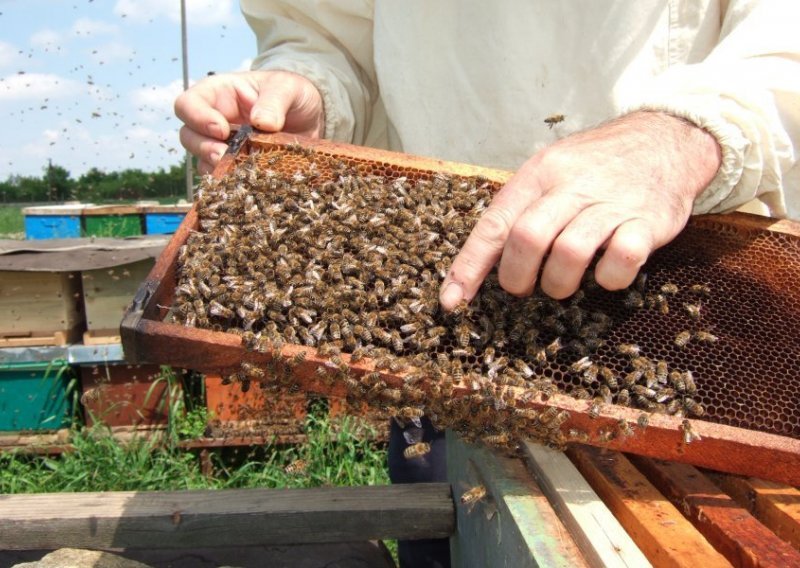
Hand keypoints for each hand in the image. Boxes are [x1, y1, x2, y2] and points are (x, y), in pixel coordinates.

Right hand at [174, 70, 324, 173]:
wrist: (310, 117)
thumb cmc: (293, 93)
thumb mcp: (289, 88)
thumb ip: (274, 101)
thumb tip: (261, 123)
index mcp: (219, 94)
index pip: (188, 104)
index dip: (197, 118)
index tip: (221, 130)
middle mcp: (215, 120)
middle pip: (188, 136)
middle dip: (204, 148)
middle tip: (224, 157)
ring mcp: (224, 145)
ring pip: (202, 160)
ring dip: (216, 169)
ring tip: (238, 171)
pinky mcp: (237, 166)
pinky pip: (223, 179)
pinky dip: (232, 183)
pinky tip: (249, 183)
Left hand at [439, 111, 721, 307]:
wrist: (666, 138)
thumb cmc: (597, 164)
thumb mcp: (553, 169)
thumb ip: (522, 208)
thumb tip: (481, 260)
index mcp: (540, 172)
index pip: (495, 223)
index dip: (469, 266)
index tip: (452, 300)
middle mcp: (573, 185)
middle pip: (528, 238)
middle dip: (517, 277)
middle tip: (522, 288)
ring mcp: (612, 203)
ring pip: (569, 253)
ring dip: (558, 283)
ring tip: (561, 284)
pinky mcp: (648, 221)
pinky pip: (622, 260)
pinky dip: (609, 278)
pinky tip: (606, 272)